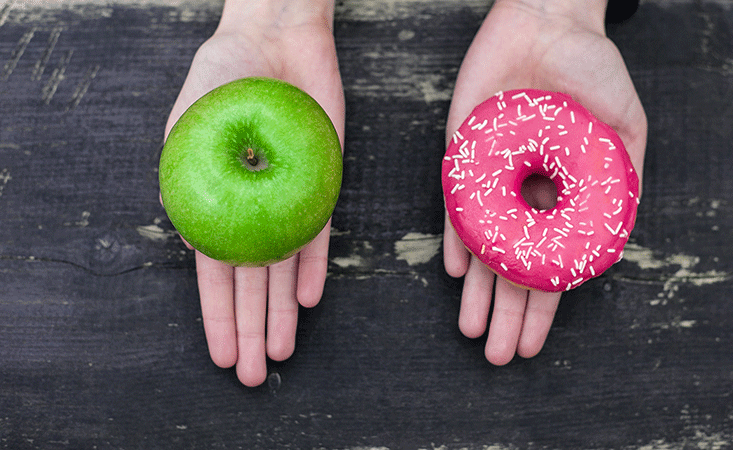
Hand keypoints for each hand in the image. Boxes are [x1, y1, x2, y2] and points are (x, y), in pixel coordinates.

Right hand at [162, 0, 343, 386]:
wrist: (276, 37)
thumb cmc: (223, 75)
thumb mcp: (189, 126)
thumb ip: (189, 181)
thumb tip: (191, 244)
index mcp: (214, 202)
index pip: (215, 272)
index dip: (218, 316)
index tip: (222, 354)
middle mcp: (252, 208)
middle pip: (252, 281)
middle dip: (251, 328)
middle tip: (254, 374)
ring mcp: (288, 198)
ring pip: (285, 267)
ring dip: (281, 311)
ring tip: (281, 351)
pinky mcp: (322, 183)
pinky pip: (319, 231)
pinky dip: (314, 265)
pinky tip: (308, 299)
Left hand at [443, 0, 646, 364]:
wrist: (547, 22)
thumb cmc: (593, 70)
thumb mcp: (625, 127)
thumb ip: (621, 180)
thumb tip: (613, 236)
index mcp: (563, 198)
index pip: (550, 264)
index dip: (543, 307)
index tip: (534, 343)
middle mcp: (525, 197)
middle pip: (513, 267)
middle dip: (507, 313)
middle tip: (498, 355)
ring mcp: (493, 180)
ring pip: (483, 246)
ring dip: (478, 291)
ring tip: (473, 331)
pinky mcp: (463, 155)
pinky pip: (457, 205)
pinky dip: (457, 237)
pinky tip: (458, 272)